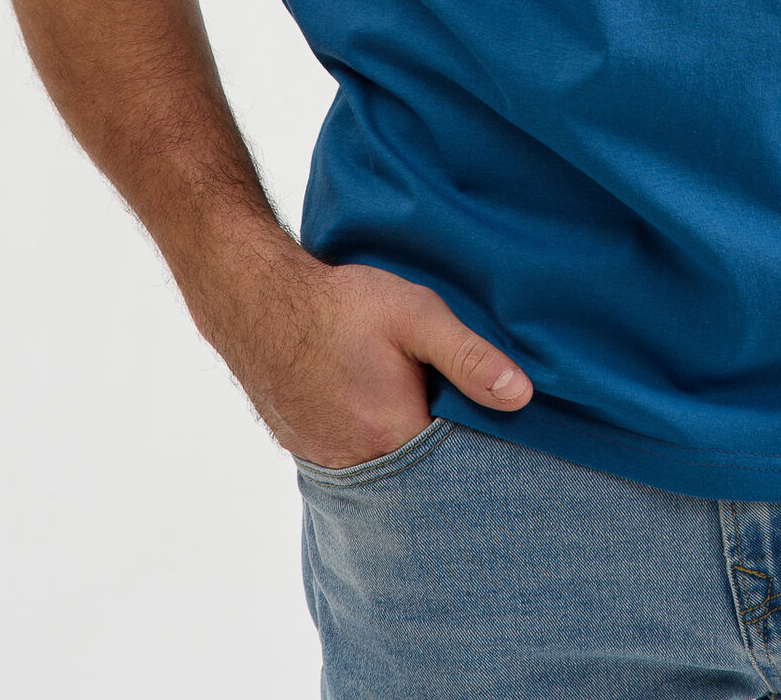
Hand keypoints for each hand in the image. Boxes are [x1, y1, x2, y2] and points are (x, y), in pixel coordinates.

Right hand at [193, 238, 533, 468]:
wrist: (258, 300)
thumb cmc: (342, 305)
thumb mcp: (418, 316)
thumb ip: (470, 357)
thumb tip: (522, 396)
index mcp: (394, 437)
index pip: (454, 469)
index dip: (479, 453)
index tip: (498, 437)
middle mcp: (359, 464)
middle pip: (420, 479)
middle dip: (444, 461)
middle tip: (458, 423)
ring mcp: (326, 462)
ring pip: (386, 473)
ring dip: (407, 454)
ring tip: (419, 415)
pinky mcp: (305, 451)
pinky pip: (354, 464)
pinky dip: (373, 448)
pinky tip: (377, 415)